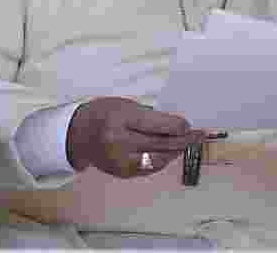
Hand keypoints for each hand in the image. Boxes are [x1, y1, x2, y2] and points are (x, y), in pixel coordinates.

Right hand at [67, 97, 208, 178]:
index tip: (188, 125)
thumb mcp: (125, 105)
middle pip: (160, 143)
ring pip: (158, 159)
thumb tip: (177, 126)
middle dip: (182, 140)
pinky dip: (163, 160)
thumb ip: (149, 116)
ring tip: (188, 144)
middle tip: (198, 136)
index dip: (177, 126)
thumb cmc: (103, 114)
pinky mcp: (121, 172)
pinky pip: (149, 168)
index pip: (156, 125)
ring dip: (176, 152)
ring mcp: (120, 160)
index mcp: (120, 119)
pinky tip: (171, 153)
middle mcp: (119, 141)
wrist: (77, 135)